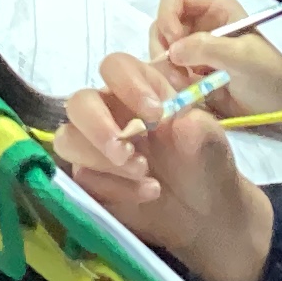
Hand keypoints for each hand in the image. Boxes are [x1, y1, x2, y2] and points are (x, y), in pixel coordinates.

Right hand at [53, 50, 276, 280]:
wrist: (205, 213)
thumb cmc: (206, 164)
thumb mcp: (213, 146)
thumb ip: (201, 130)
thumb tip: (184, 122)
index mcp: (140, 91)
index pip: (115, 67)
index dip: (127, 84)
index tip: (154, 113)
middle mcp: (111, 114)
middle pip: (78, 102)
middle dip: (97, 126)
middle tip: (126, 151)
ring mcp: (95, 147)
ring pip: (68, 140)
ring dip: (100, 159)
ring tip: (144, 173)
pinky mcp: (90, 180)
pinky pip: (82, 179)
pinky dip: (113, 188)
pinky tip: (147, 192)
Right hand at [149, 0, 281, 133]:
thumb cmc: (268, 73)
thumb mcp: (242, 57)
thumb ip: (207, 48)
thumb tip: (172, 51)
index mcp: (214, 7)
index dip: (168, 16)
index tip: (175, 44)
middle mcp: (200, 23)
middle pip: (161, 24)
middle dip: (164, 49)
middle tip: (179, 74)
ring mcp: (194, 47)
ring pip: (161, 50)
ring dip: (167, 69)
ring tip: (187, 86)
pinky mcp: (191, 70)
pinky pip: (167, 71)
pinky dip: (171, 82)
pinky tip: (189, 92)